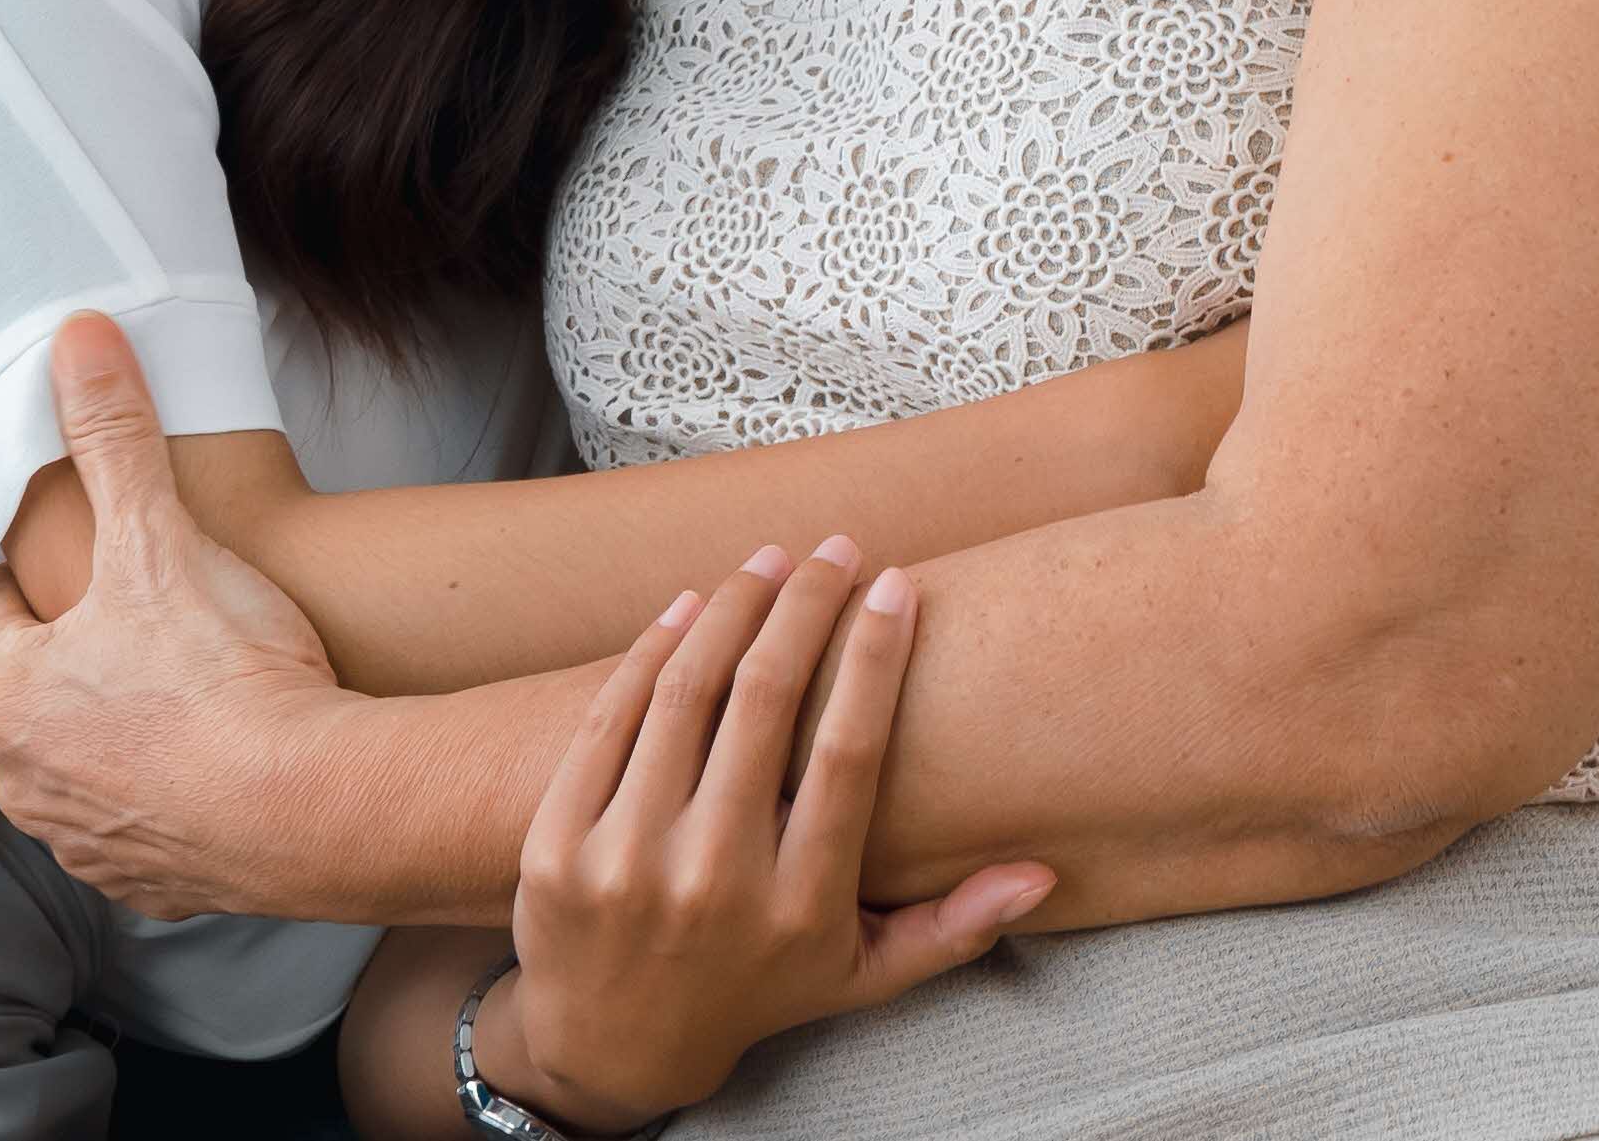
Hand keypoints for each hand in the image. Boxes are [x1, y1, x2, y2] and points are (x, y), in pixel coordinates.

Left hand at [0, 317, 360, 919]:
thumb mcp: (160, 533)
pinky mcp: (151, 882)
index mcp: (4, 695)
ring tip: (198, 685)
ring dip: (127, 728)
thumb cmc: (223, 673)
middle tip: (156, 611)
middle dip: (87, 651)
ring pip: (89, 761)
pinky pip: (147, 822)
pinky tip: (227, 754)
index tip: (94, 553)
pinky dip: (176, 791)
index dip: (46, 571)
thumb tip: (77, 339)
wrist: (311, 806)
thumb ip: (113, 436)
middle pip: (41, 689)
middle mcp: (24, 780)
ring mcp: (84, 841)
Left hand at [482, 541, 1050, 1131]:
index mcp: (797, 906)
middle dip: (807, 602)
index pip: (848, 754)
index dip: (876, 657)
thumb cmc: (752, 994)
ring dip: (734, 607)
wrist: (606, 1051)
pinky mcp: (557, 846)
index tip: (898, 583)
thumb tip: (1041, 874)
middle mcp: (711, 881)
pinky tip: (692, 605)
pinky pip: (610, 718)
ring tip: (770, 560)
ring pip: (686, 692)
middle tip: (835, 548)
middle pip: (765, 699)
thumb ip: (951, 929)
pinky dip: (653, 649)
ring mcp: (625, 861)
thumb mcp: (857, 976)